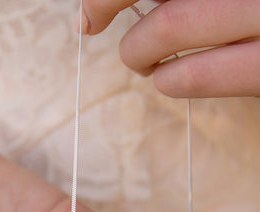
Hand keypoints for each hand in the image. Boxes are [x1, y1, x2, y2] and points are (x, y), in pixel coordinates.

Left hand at [78, 0, 259, 97]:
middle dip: (105, 4)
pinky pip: (191, 75)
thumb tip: (123, 0)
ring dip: (137, 51)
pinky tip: (166, 79)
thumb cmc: (254, 10)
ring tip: (143, 61)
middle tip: (94, 24)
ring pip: (166, 27)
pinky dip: (166, 81)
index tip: (91, 10)